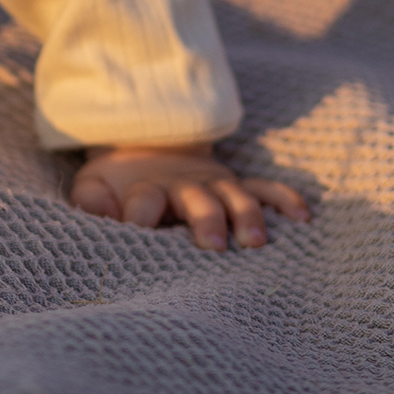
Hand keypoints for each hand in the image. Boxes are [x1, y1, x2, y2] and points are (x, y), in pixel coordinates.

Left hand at [68, 143, 309, 250]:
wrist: (148, 148)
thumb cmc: (120, 183)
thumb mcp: (95, 186)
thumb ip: (90, 200)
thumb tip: (97, 214)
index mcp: (147, 188)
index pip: (144, 201)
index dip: (139, 216)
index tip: (135, 231)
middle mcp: (185, 186)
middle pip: (197, 199)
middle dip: (205, 220)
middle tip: (213, 245)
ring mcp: (215, 185)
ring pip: (236, 196)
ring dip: (247, 216)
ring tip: (256, 242)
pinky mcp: (236, 186)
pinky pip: (266, 188)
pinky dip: (284, 199)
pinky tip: (303, 217)